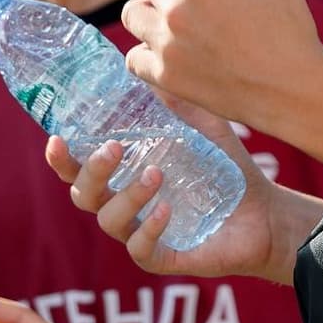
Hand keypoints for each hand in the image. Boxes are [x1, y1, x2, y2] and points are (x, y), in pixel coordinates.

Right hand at [47, 93, 303, 284]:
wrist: (266, 212)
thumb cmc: (224, 169)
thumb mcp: (202, 127)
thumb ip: (176, 102)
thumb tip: (149, 64)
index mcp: (123, 175)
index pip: (78, 168)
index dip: (60, 158)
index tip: (56, 139)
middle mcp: (125, 204)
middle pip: (83, 194)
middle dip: (91, 171)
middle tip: (115, 149)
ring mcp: (140, 233)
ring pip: (109, 221)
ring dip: (127, 196)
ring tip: (156, 174)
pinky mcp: (163, 258)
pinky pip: (141, 249)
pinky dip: (149, 228)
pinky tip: (166, 210)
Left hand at [125, 0, 322, 129]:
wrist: (294, 91)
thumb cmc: (290, 26)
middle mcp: (175, 11)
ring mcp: (167, 47)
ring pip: (132, 13)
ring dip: (149, 6)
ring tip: (175, 11)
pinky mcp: (167, 79)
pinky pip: (134, 57)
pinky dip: (146, 48)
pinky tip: (169, 45)